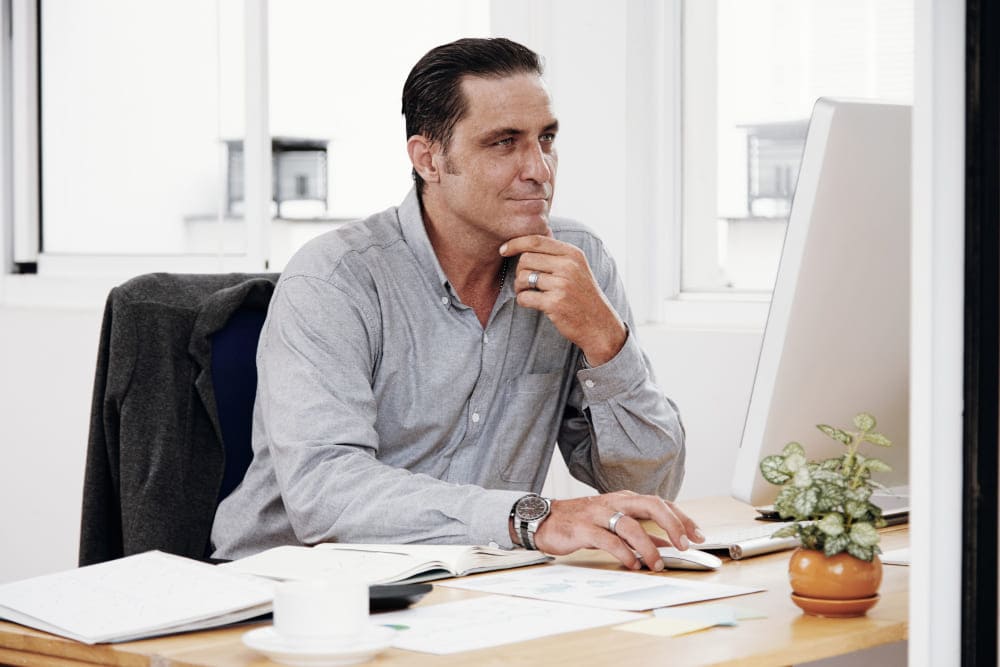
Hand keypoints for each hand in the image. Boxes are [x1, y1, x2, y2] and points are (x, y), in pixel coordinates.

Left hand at [499, 235, 626, 365]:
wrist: (599, 325)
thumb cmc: (582, 296)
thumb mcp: (576, 268)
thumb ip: (555, 255)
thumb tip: (523, 244)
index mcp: (573, 254)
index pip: (536, 240)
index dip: (515, 243)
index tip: (503, 249)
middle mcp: (569, 266)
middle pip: (526, 259)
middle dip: (519, 270)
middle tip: (525, 282)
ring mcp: (562, 285)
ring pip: (522, 277)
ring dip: (519, 287)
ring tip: (529, 293)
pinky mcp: (555, 303)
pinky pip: (524, 297)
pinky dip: (523, 300)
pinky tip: (532, 303)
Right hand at [532, 491, 704, 570]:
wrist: (546, 520)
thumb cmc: (582, 522)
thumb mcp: (615, 524)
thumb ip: (642, 534)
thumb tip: (667, 545)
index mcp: (626, 499)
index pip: (661, 503)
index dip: (682, 519)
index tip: (697, 536)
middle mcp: (615, 502)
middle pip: (651, 505)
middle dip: (672, 525)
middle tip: (685, 546)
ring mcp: (599, 513)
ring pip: (630, 524)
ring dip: (648, 546)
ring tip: (657, 564)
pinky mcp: (584, 528)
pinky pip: (608, 540)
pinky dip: (624, 553)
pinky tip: (632, 564)